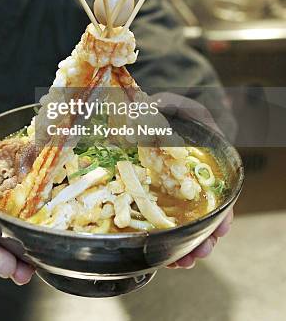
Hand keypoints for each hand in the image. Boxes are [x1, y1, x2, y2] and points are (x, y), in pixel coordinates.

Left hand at [150, 92, 233, 268]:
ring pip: (185, 225)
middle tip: (200, 252)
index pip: (219, 192)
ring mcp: (173, 195)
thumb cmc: (166, 112)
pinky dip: (164, 242)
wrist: (148, 119)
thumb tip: (148, 107)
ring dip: (186, 246)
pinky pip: (161, 225)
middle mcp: (191, 184)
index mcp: (202, 163)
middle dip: (204, 238)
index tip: (220, 229)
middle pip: (205, 216)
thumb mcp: (170, 105)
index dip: (222, 212)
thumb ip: (165, 106)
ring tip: (182, 262)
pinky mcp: (153, 201)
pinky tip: (164, 257)